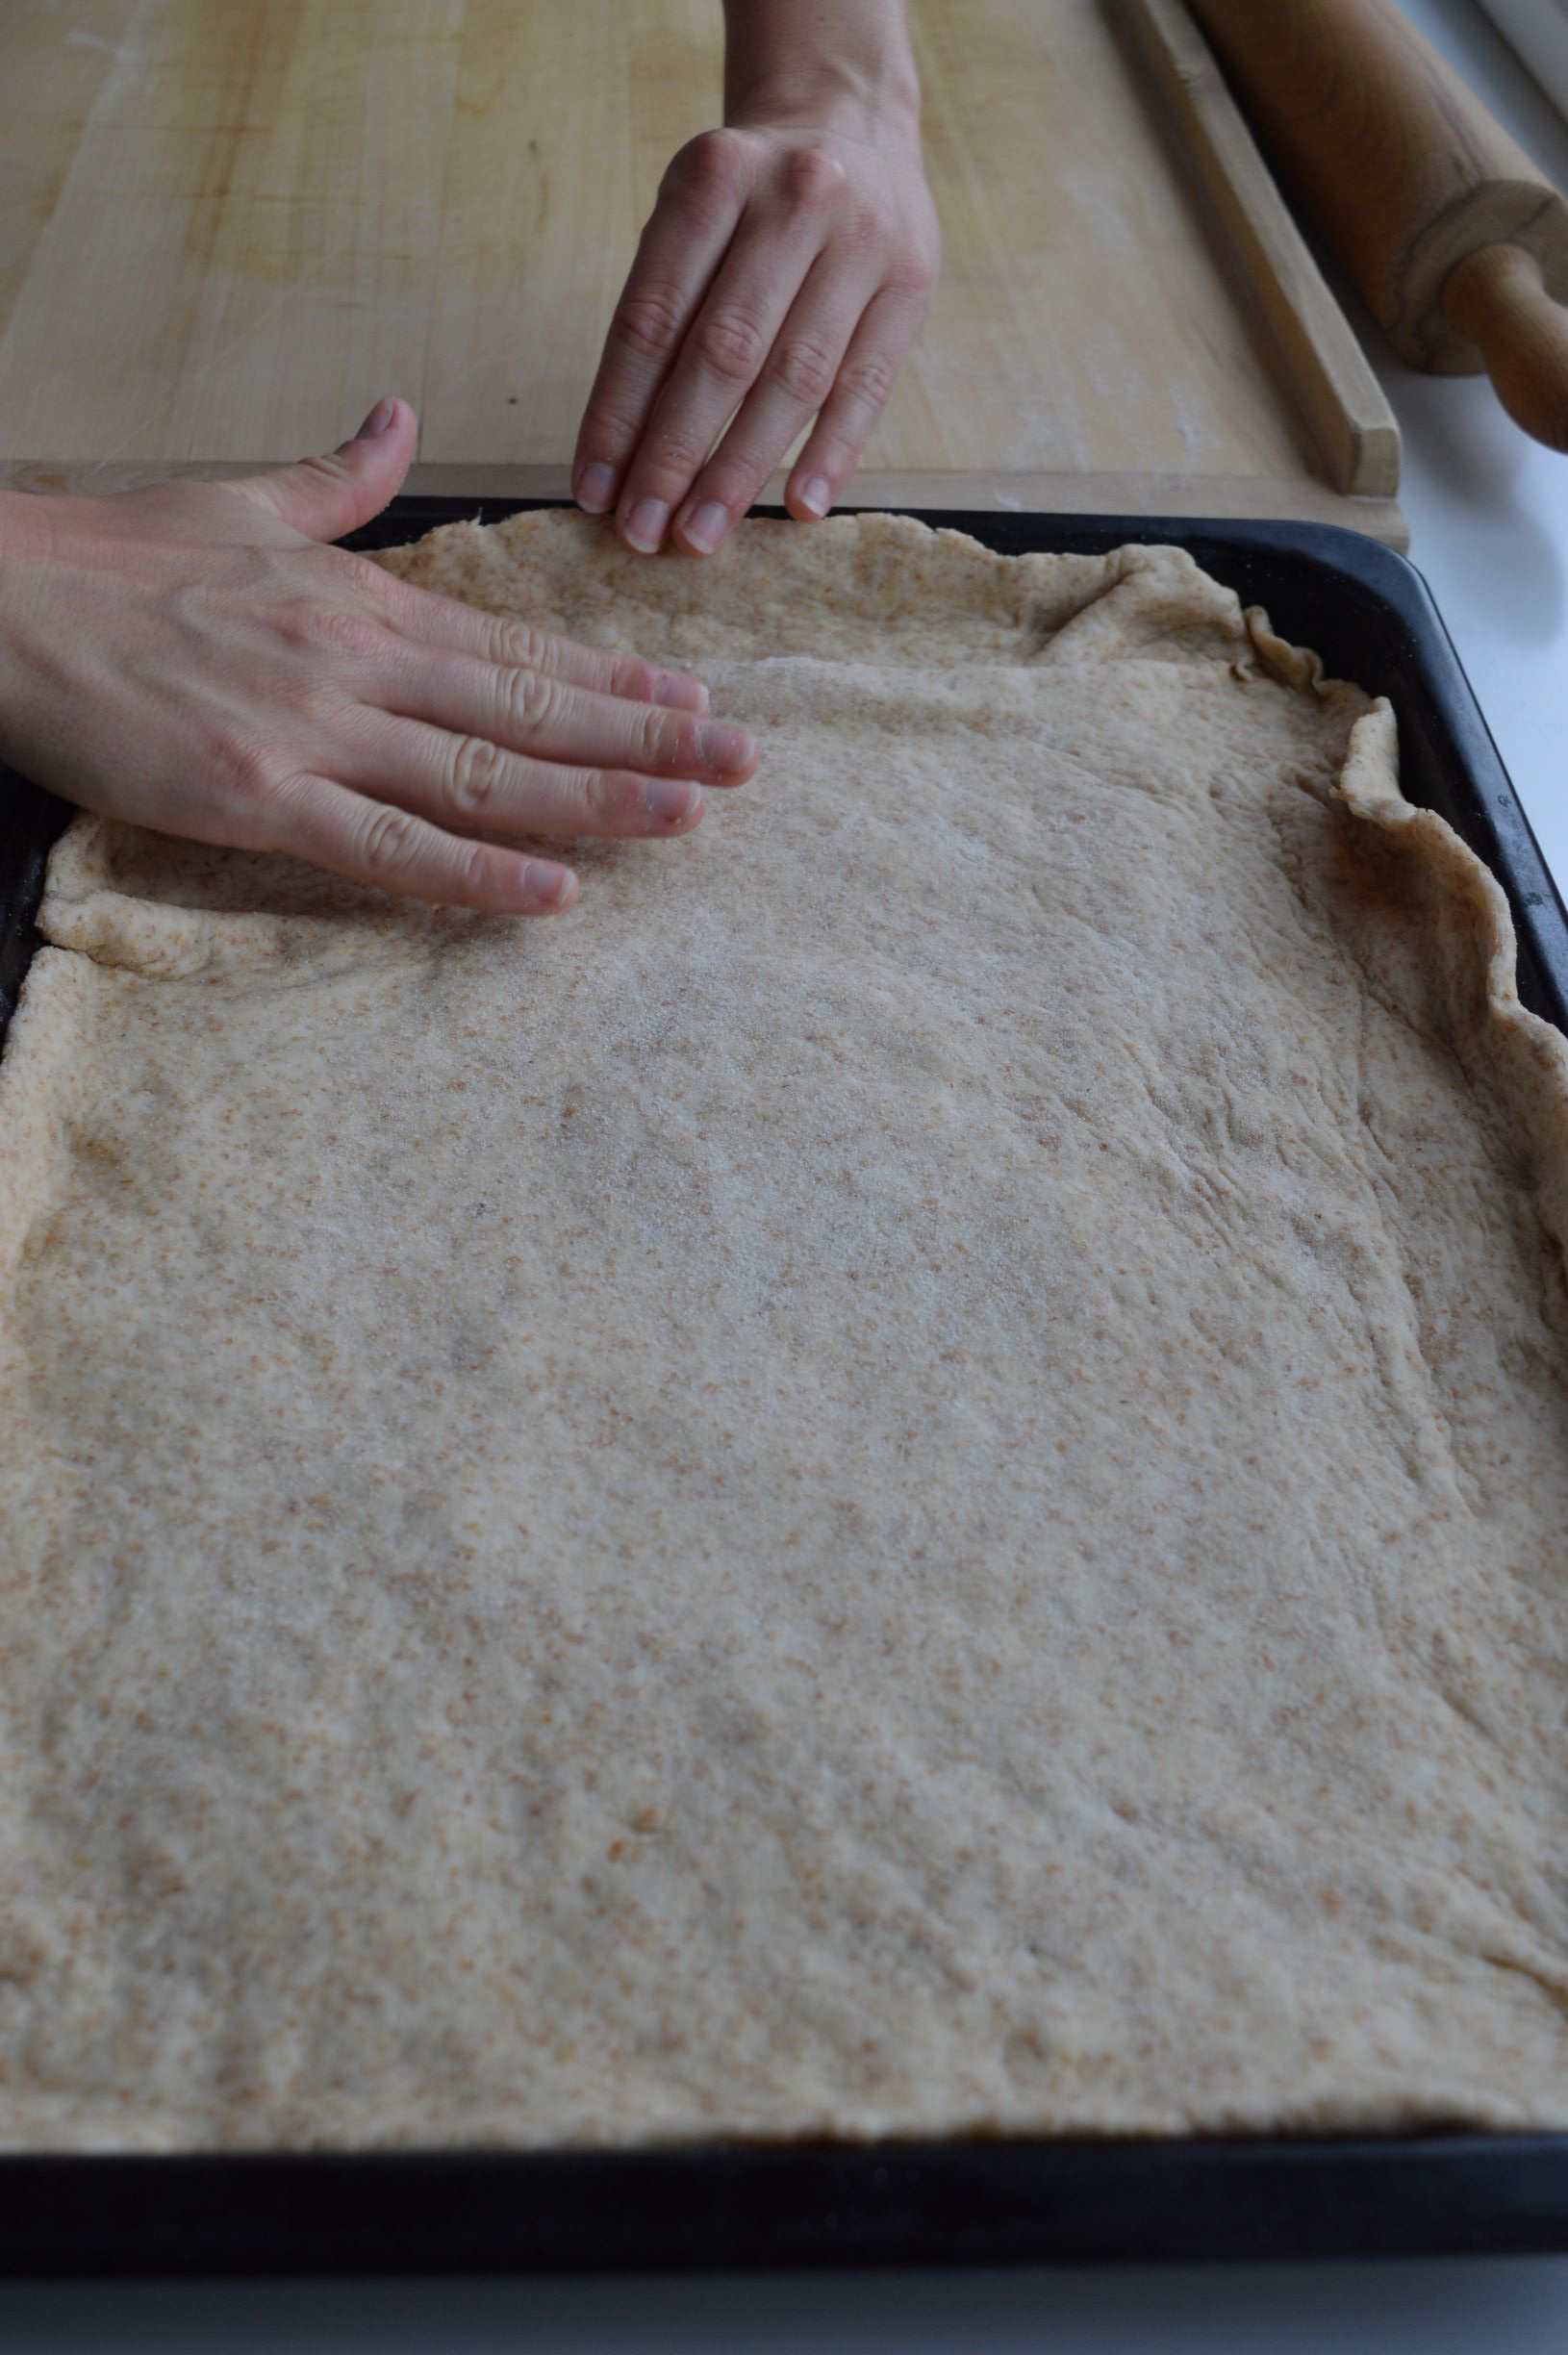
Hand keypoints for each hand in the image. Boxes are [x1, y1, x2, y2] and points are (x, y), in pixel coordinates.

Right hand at [0, 401, 757, 914]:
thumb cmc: (114, 556)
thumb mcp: (243, 499)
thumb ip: (338, 476)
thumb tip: (399, 419)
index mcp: (364, 597)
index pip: (519, 644)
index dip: (616, 676)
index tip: (698, 697)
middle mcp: (360, 659)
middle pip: (531, 707)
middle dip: (646, 737)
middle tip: (743, 764)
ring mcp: (314, 729)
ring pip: (484, 774)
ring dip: (596, 797)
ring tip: (688, 818)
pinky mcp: (257, 796)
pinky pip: (390, 845)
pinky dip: (478, 872)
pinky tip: (554, 893)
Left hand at [573, 110, 937, 558]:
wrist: (851, 123)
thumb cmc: (751, 201)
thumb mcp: (693, 218)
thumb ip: (664, 313)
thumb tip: (624, 455)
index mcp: (713, 178)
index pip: (653, 318)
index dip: (618, 413)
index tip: (595, 491)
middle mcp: (793, 200)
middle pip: (723, 353)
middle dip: (675, 454)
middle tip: (643, 532)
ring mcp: (862, 240)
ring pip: (794, 378)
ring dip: (741, 468)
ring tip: (701, 534)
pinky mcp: (912, 283)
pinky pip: (866, 386)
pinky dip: (831, 454)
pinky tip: (798, 508)